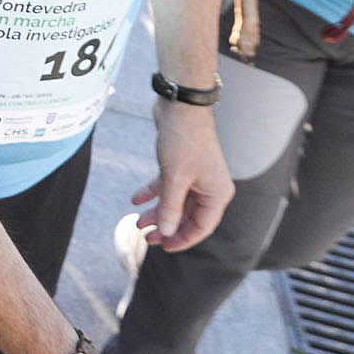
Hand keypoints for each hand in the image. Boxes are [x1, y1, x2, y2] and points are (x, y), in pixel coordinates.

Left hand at [133, 103, 230, 252]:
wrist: (180, 106)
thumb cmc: (184, 141)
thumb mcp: (175, 179)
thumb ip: (170, 208)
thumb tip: (166, 232)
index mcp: (216, 194)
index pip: (202, 227)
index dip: (182, 239)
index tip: (163, 247)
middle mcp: (209, 187)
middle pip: (188, 217)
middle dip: (167, 227)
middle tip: (145, 237)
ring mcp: (196, 176)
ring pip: (176, 202)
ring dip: (158, 211)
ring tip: (137, 221)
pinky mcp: (182, 165)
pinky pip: (168, 186)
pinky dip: (153, 192)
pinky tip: (136, 199)